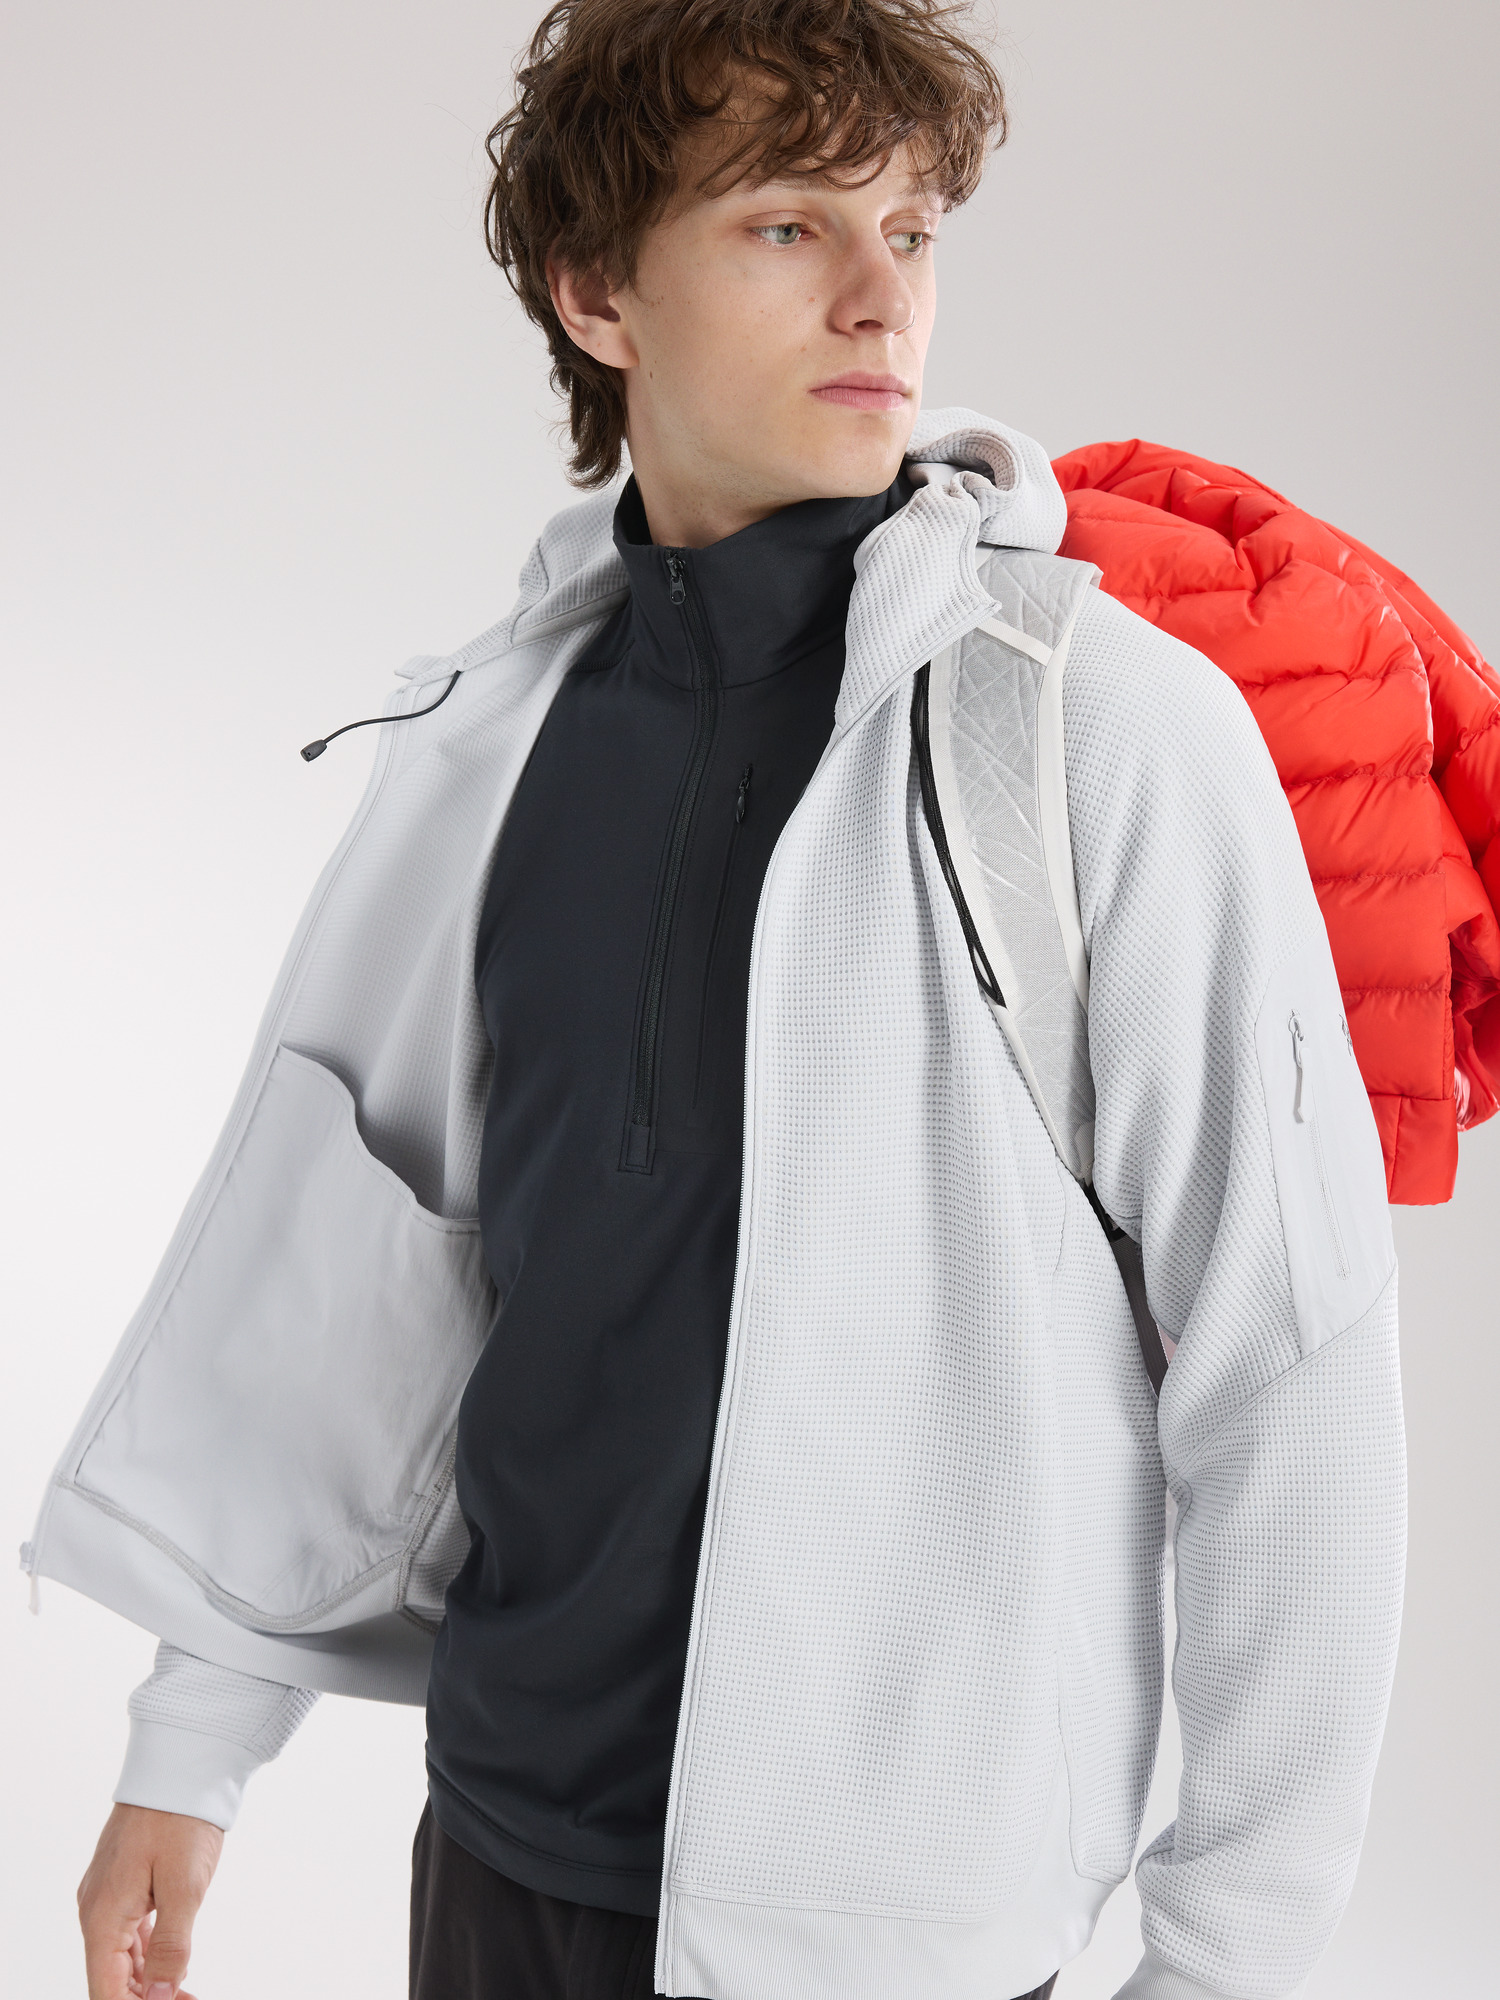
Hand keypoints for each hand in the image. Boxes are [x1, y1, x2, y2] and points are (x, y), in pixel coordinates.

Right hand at [78, 1803, 222, 1998]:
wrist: (181, 1763)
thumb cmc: (181, 1818)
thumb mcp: (184, 1888)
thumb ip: (170, 1948)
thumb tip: (156, 1999)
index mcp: (103, 1916)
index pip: (106, 1991)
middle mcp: (97, 1908)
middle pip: (110, 1977)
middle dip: (144, 1998)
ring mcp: (108, 1893)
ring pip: (119, 1956)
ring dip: (147, 1981)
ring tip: (184, 1993)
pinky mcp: (124, 1881)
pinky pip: (128, 1932)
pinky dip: (147, 1954)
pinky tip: (169, 1964)